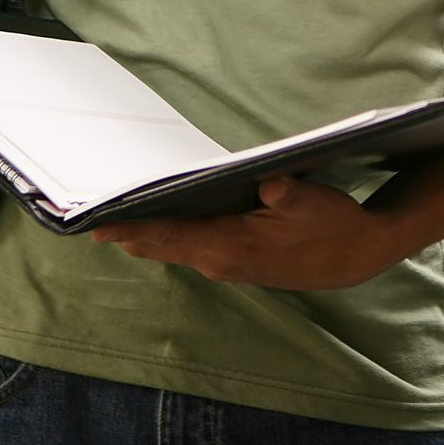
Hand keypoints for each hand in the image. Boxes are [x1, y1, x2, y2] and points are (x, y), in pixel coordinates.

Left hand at [91, 176, 402, 289]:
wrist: (356, 258)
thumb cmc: (334, 227)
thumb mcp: (318, 205)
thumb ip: (292, 195)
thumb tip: (272, 182)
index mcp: (233, 247)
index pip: (172, 236)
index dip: (134, 227)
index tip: (98, 224)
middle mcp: (221, 260)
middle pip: (161, 244)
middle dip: (127, 229)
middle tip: (87, 214)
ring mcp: (225, 262)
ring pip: (171, 247)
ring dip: (143, 233)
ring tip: (108, 214)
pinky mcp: (233, 258)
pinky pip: (186, 246)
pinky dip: (165, 235)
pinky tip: (153, 220)